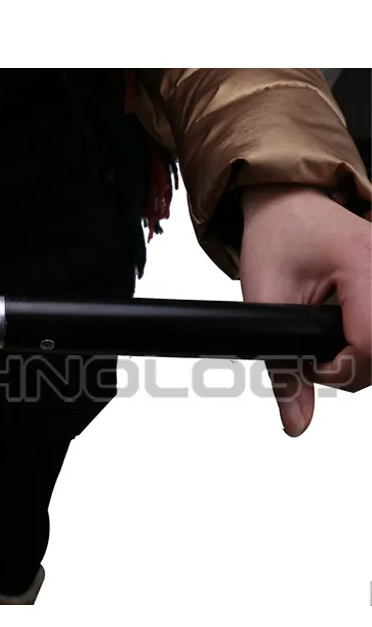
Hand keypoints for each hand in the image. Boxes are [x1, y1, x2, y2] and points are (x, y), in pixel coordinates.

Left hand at [239, 185, 370, 435]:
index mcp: (363, 261)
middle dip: (352, 368)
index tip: (309, 366)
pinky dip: (368, 342)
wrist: (289, 203)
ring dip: (362, 357)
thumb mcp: (265, 299)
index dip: (340, 369)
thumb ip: (282, 368)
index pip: (371, 343)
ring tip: (331, 343)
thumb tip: (296, 423)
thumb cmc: (275, 238)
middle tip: (316, 358)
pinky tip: (348, 336)